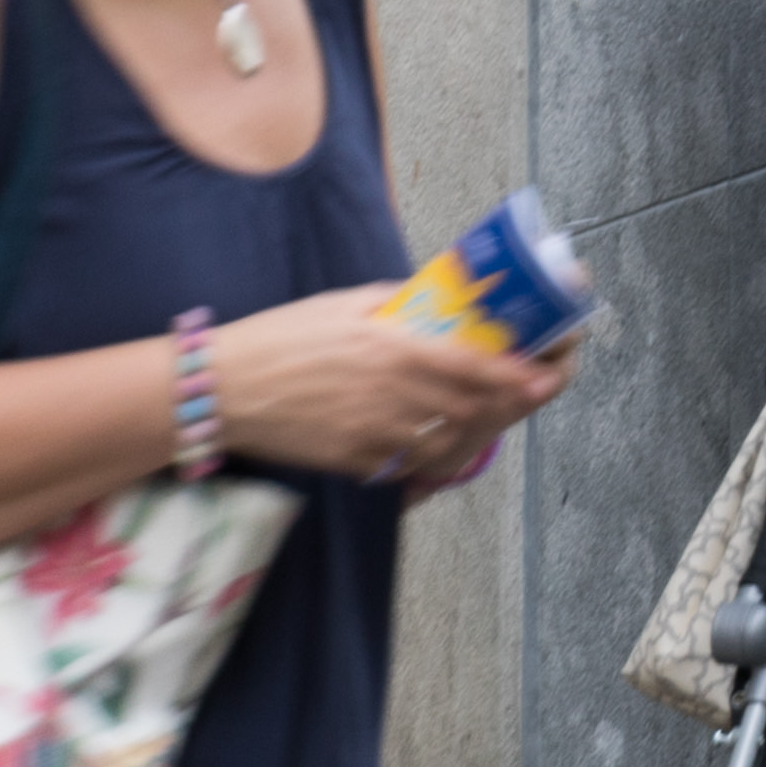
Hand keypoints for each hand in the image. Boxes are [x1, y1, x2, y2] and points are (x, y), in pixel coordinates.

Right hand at [200, 287, 565, 489]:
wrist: (220, 388)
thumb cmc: (282, 336)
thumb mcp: (346, 303)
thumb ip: (401, 302)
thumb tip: (443, 298)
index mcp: (393, 347)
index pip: (473, 367)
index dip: (516, 376)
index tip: (545, 376)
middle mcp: (390, 393)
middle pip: (470, 408)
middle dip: (506, 405)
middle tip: (526, 396)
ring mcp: (372, 432)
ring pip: (445, 443)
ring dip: (472, 434)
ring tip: (484, 420)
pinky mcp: (352, 462)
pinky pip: (406, 467)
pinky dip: (428, 461)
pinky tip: (435, 447)